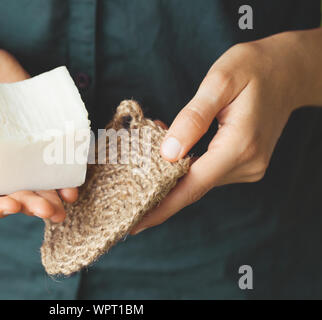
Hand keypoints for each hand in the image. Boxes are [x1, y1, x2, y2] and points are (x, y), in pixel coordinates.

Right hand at [0, 42, 76, 219]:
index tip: (12, 207)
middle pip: (15, 191)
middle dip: (33, 204)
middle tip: (50, 211)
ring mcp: (19, 145)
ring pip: (38, 177)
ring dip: (55, 192)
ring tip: (69, 198)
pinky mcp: (37, 127)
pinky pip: (54, 149)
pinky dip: (66, 160)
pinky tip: (77, 166)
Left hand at [131, 31, 309, 233]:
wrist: (289, 70)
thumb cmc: (253, 68)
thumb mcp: (220, 81)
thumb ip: (193, 118)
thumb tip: (168, 153)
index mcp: (239, 145)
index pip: (192, 186)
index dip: (161, 207)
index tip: (135, 224)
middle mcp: (246, 164)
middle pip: (193, 187)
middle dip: (158, 186)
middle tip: (125, 184)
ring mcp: (248, 167)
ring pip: (199, 179)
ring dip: (171, 171)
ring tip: (149, 144)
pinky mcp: (245, 163)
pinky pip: (208, 171)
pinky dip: (186, 165)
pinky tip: (172, 147)